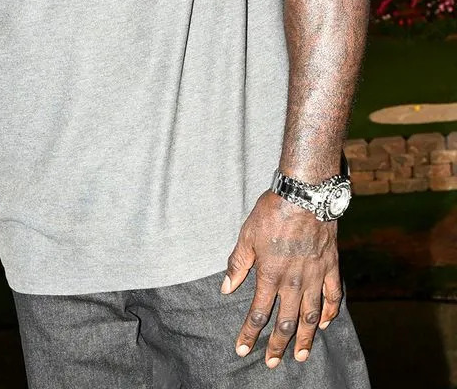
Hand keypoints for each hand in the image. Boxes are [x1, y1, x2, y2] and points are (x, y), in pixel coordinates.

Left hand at [222, 190, 342, 367]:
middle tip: (272, 363)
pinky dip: (330, 312)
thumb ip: (238, 264)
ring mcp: (315, 276)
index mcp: (270, 274)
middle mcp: (293, 281)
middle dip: (278, 344)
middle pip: (286, 321)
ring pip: (311, 316)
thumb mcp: (246, 236)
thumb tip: (226, 288)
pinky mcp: (331, 267)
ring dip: (305, 337)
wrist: (305, 196)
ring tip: (301, 355)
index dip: (250, 332)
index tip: (243, 349)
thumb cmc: (272, 213)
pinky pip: (333, 296)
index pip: (258, 311)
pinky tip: (325, 324)